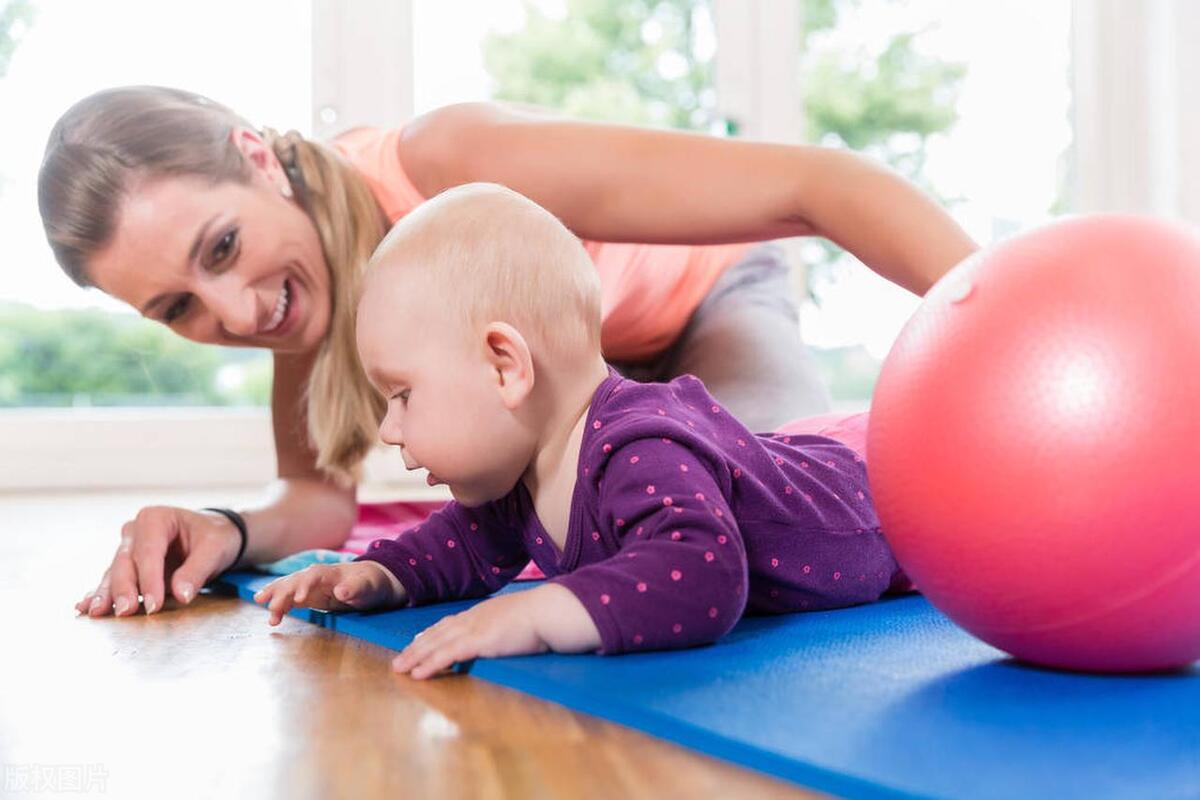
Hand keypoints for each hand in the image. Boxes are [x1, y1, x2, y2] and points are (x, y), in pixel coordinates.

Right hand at [75, 506, 242, 617]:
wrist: (213, 536)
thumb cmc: (213, 537)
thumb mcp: (214, 549)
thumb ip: (197, 571)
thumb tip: (181, 594)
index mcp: (155, 519)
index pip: (148, 552)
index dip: (149, 579)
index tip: (154, 604)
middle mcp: (135, 532)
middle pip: (125, 562)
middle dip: (124, 589)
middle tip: (126, 611)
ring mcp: (128, 549)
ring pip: (115, 573)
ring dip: (107, 594)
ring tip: (97, 612)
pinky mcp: (127, 567)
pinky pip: (112, 581)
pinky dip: (100, 594)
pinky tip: (86, 607)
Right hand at [254, 562, 405, 625]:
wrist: (372, 582)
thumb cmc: (371, 584)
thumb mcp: (368, 587)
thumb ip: (355, 588)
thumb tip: (342, 591)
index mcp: (331, 572)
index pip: (313, 575)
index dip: (304, 585)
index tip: (299, 599)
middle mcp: (316, 576)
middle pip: (295, 580)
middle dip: (283, 591)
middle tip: (272, 607)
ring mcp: (310, 586)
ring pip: (288, 587)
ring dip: (275, 595)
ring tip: (261, 604)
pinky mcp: (308, 596)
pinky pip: (290, 599)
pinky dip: (281, 606)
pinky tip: (272, 617)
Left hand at [392, 584, 600, 678]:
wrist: (550, 611)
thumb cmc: (543, 617)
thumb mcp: (519, 619)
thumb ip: (507, 626)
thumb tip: (509, 632)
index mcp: (483, 612)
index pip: (450, 623)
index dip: (432, 632)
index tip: (418, 639)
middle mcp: (473, 618)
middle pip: (436, 633)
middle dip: (415, 646)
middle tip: (399, 658)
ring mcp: (474, 629)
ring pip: (436, 644)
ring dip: (415, 656)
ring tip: (399, 669)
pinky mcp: (478, 641)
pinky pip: (447, 655)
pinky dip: (430, 664)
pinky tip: (418, 674)